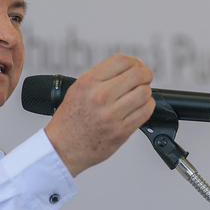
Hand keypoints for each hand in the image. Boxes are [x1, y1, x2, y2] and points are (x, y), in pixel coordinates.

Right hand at [44, 55, 155, 175]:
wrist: (63, 148)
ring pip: (145, 93)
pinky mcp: (121, 131)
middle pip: (138, 75)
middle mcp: (100, 97)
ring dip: (146, 92)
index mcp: (88, 83)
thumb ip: (102, 77)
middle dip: (145, 75)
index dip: (135, 62)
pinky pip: (145, 112)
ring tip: (139, 95)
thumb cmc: (70, 118)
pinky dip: (147, 106)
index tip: (137, 66)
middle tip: (145, 78)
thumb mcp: (78, 89)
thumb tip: (131, 68)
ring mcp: (112, 115)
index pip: (122, 61)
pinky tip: (139, 107)